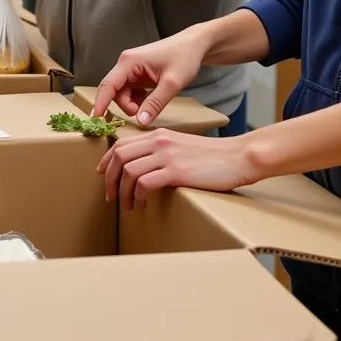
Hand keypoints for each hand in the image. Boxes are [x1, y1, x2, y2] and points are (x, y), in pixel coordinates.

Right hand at [91, 26, 208, 124]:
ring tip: (151, 104)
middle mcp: (126, 64)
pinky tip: (151, 99)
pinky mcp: (138, 73)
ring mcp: (132, 69)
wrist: (195, 45)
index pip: (108, 85)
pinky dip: (138, 99)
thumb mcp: (172, 83)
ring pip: (122, 93)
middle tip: (144, 114)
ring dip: (133, 103)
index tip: (95, 119)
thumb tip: (140, 121)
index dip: (100, 103)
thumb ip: (155, 103)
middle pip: (114, 92)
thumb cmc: (184, 57)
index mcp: (129, 62)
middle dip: (126, 105)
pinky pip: (130, 91)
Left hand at [97, 130, 256, 209]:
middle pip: (119, 156)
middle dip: (110, 178)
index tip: (102, 175)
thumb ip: (162, 151)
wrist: (237, 157)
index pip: (121, 144)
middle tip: (111, 196)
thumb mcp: (181, 147)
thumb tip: (143, 168)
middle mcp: (159, 141)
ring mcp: (167, 155)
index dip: (107, 161)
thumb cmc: (213, 157)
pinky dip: (138, 196)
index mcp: (159, 134)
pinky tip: (143, 205)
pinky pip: (144, 183)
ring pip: (128, 171)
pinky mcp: (176, 171)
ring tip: (128, 206)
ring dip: (123, 192)